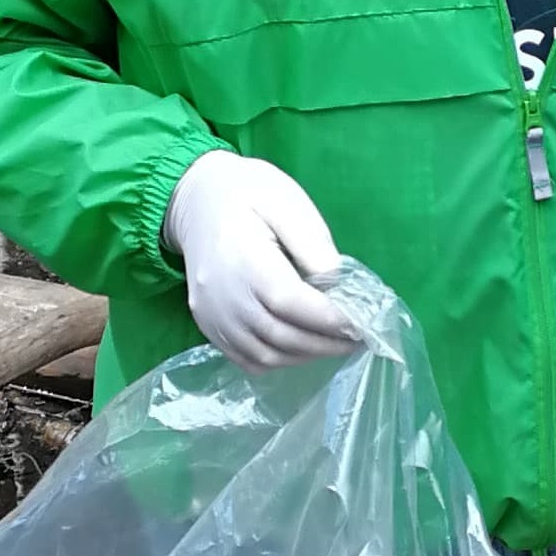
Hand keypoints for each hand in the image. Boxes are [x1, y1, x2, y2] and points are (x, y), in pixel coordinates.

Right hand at [162, 149, 361, 369]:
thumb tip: (337, 285)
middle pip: (280, 335)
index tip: (361, 323)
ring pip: (265, 355)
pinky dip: (279, 361)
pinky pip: (246, 359)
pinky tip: (302, 347)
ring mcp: (212, 315)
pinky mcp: (208, 325)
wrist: (194, 200)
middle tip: (358, 339)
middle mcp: (223, 295)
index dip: (327, 319)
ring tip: (336, 344)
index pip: (289, 302)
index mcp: (243, 259)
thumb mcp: (286, 201)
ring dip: (306, 356)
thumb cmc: (246, 193)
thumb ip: (313, 243)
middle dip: (325, 343)